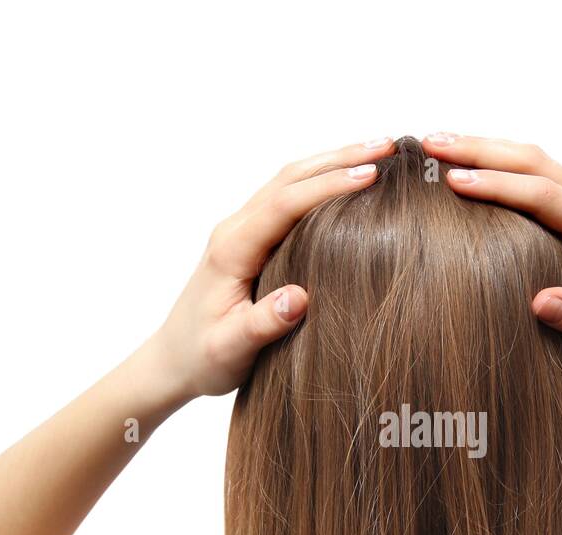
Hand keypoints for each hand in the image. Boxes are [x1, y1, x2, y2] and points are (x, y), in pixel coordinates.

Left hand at [151, 138, 394, 398]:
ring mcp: (242, 230)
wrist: (173, 360)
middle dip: (340, 158)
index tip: (371, 176)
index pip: (285, 204)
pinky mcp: (252, 238)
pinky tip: (348, 180)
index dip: (329, 187)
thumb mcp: (231, 350)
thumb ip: (263, 324)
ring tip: (379, 152)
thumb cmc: (203, 358)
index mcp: (232, 249)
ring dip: (333, 162)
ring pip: (290, 181)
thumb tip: (300, 298)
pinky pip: (288, 197)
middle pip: (290, 178)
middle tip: (388, 147)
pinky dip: (321, 180)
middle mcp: (235, 229)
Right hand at [422, 133, 561, 363]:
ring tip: (436, 145)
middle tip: (431, 144)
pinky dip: (497, 161)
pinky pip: (532, 173)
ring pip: (530, 159)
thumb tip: (540, 304)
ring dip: (484, 148)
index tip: (454, 182)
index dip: (496, 185)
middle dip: (479, 149)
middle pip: (531, 160)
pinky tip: (467, 163)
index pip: (541, 193)